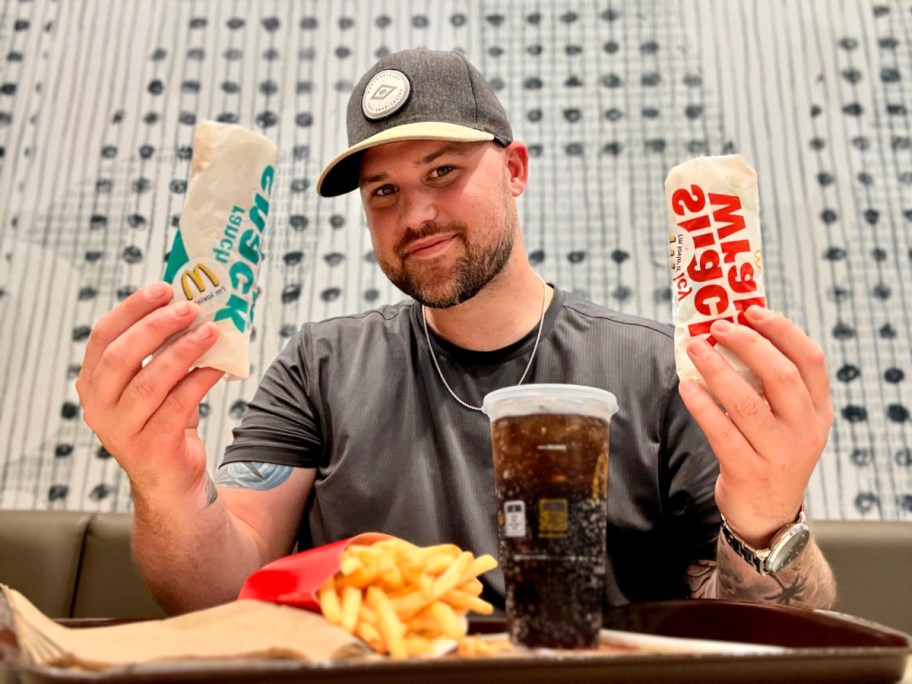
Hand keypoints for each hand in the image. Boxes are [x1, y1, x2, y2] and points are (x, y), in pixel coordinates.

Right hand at [76, 282, 223, 503]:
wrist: (172, 482)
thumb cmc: (164, 423)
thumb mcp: (155, 385)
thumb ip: (163, 352)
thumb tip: (194, 307)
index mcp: (93, 384)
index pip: (103, 337)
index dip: (132, 309)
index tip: (164, 288)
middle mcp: (100, 407)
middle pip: (122, 356)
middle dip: (157, 326)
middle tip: (190, 307)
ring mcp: (122, 431)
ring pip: (150, 381)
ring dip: (183, 351)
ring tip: (211, 331)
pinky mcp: (152, 448)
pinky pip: (178, 405)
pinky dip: (200, 381)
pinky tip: (218, 365)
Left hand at [678, 306, 832, 546]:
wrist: (767, 513)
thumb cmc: (770, 453)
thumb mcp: (786, 421)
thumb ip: (770, 384)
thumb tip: (732, 332)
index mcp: (818, 411)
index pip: (810, 360)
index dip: (782, 330)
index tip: (753, 311)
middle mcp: (804, 431)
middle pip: (780, 376)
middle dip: (747, 344)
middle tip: (717, 326)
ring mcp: (779, 454)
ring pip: (747, 402)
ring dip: (717, 369)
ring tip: (695, 348)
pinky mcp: (748, 471)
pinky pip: (721, 431)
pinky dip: (702, 404)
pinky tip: (687, 385)